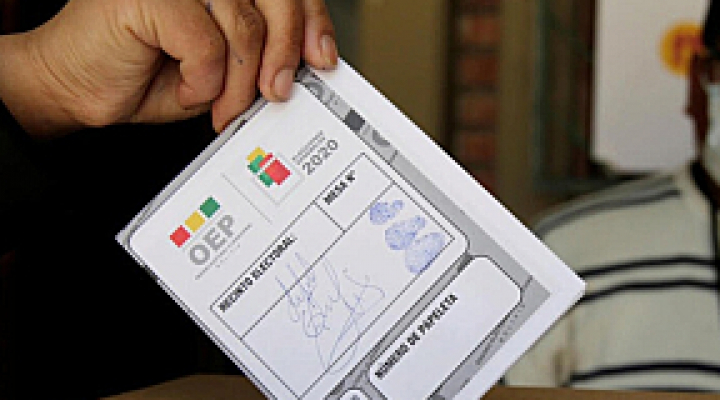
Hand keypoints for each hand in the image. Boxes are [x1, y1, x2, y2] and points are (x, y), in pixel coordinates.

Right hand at [0, 0, 337, 135]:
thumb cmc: (142, 76)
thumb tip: (305, 64)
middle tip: (277, 91)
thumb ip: (258, 57)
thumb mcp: (220, 70)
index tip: (323, 57)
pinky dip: (204, 80)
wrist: (76, 88)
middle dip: (286, 53)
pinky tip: (188, 88)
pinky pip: (208, 44)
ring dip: (239, 81)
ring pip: (245, 26)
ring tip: (221, 104)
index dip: (311, 20)